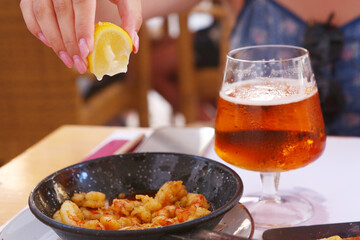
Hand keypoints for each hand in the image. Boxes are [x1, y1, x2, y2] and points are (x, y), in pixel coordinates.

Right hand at [20, 0, 141, 73]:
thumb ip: (131, 17)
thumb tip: (131, 45)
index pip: (81, 2)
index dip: (82, 28)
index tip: (86, 51)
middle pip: (60, 11)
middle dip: (69, 42)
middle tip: (79, 64)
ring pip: (42, 12)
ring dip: (54, 40)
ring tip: (68, 61)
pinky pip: (29, 10)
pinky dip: (37, 29)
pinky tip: (51, 45)